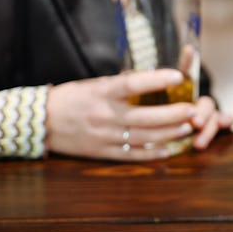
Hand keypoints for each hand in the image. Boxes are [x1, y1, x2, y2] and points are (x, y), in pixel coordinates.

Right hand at [45, 69, 230, 160]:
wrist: (40, 122)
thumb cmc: (72, 97)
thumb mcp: (94, 84)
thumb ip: (121, 84)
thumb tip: (151, 78)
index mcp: (102, 92)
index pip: (133, 84)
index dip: (156, 80)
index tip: (178, 76)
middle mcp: (104, 115)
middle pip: (144, 117)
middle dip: (172, 114)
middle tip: (192, 109)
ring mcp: (103, 136)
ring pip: (142, 137)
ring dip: (168, 133)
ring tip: (187, 127)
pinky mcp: (101, 152)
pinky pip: (131, 155)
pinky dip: (151, 153)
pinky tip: (168, 150)